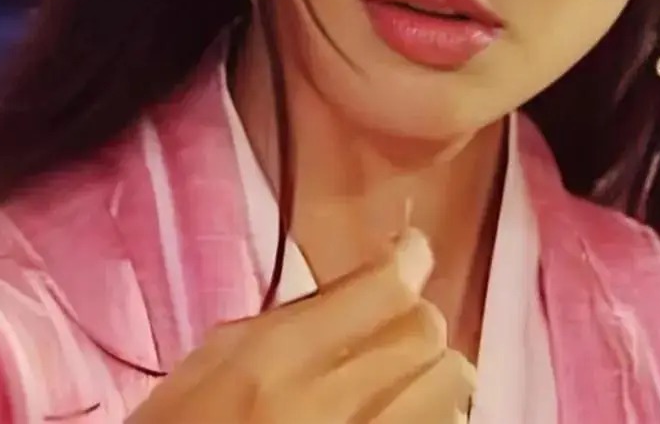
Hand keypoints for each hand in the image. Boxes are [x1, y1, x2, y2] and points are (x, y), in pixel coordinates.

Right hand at [127, 229, 473, 421]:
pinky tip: (398, 415)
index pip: (385, 287)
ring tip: (400, 382)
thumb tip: (362, 279)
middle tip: (391, 327)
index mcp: (271, 364)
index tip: (409, 253)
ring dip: (432, 376)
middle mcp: (324, 408)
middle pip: (425, 331)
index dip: (409, 259)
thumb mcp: (208, 367)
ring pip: (451, 386)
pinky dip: (433, 416)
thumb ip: (285, 319)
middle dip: (413, 322)